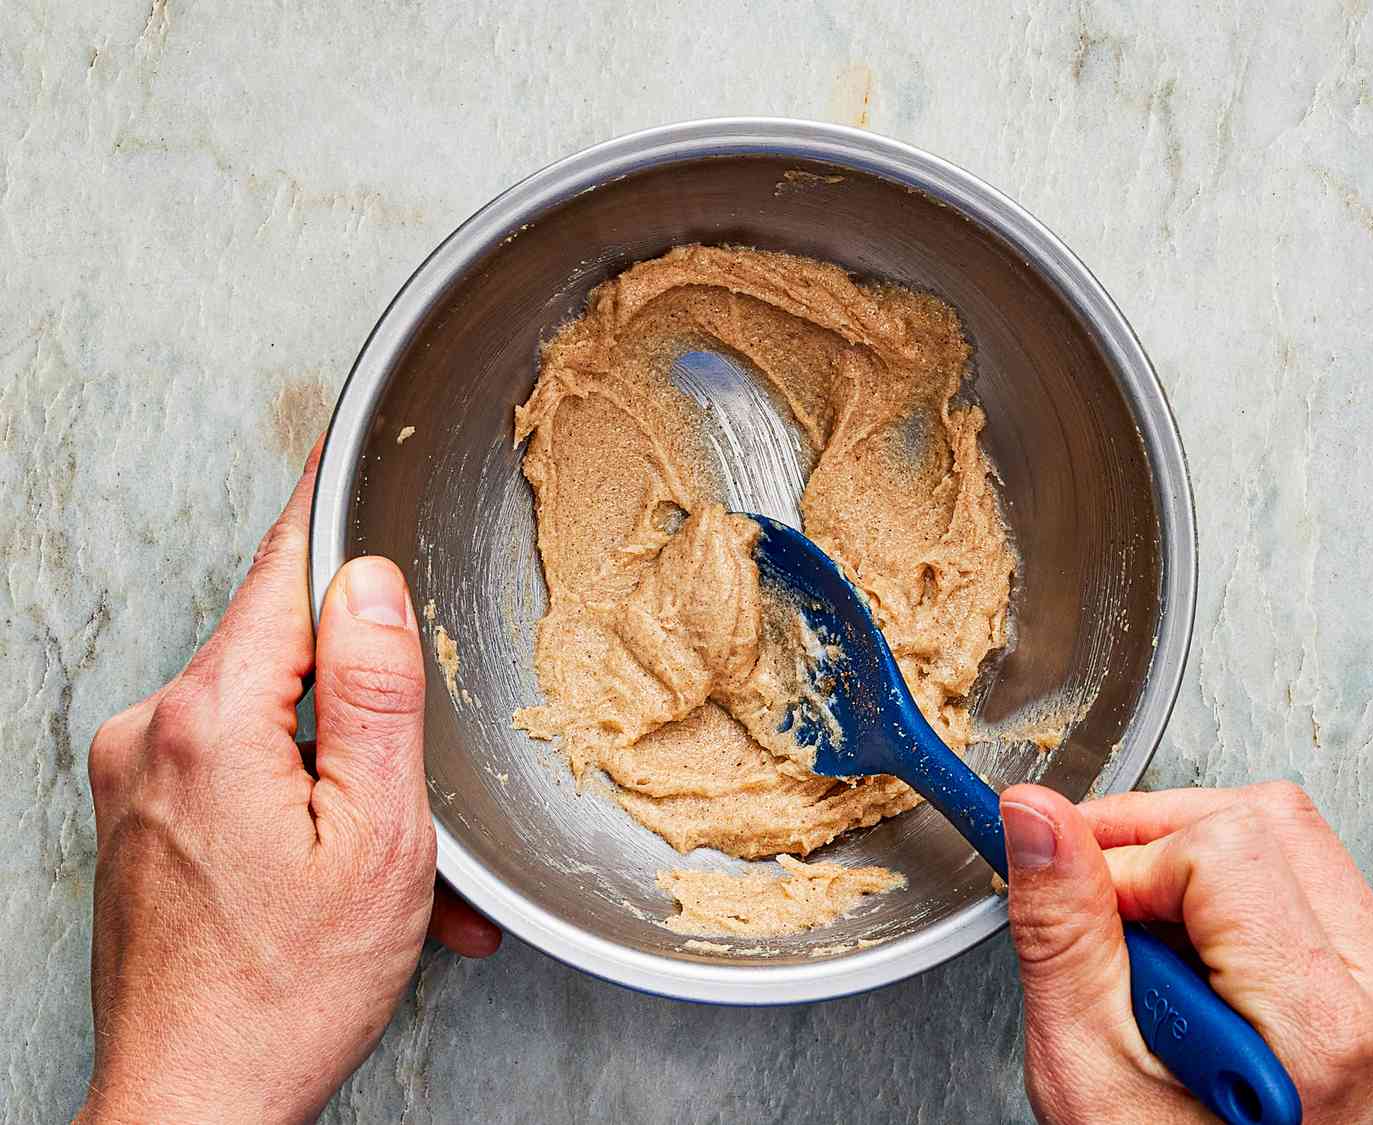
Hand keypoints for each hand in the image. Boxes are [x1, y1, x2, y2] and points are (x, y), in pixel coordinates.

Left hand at [78, 441, 500, 1124]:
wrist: (193, 1104)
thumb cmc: (287, 989)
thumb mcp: (376, 836)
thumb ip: (375, 695)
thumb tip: (368, 585)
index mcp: (210, 719)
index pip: (282, 573)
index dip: (325, 506)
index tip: (344, 441)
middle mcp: (152, 730)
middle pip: (284, 655)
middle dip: (368, 708)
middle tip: (423, 783)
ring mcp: (136, 772)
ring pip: (270, 720)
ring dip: (345, 774)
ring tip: (400, 866)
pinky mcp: (139, 810)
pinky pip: (238, 767)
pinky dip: (304, 803)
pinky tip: (346, 871)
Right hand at [999, 781, 1372, 1123]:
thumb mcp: (1088, 1068)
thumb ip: (1062, 931)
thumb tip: (1037, 818)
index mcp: (1323, 1026)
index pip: (1218, 845)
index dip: (1124, 862)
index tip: (1075, 906)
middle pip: (1266, 822)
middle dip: (1160, 845)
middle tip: (1100, 911)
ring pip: (1289, 841)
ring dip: (1194, 869)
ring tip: (1148, 955)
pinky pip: (1308, 887)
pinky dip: (1231, 903)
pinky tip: (1191, 968)